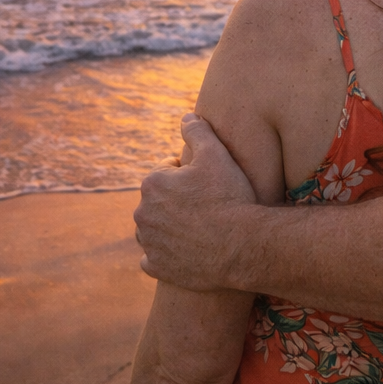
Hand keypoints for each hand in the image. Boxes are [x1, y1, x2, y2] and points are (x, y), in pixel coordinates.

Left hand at [135, 113, 257, 290]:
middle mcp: (142, 213)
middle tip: (208, 203)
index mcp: (152, 183)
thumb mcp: (216, 153)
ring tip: (200, 226)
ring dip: (171, 226)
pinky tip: (189, 249)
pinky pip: (155, 258)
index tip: (209, 182)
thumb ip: (197, 131)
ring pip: (155, 228)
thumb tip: (185, 116)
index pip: (166, 171)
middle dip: (178, 199)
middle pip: (159, 200)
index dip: (190, 174)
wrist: (240, 245)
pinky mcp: (156, 267)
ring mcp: (148, 243)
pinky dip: (168, 253)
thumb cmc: (229, 195)